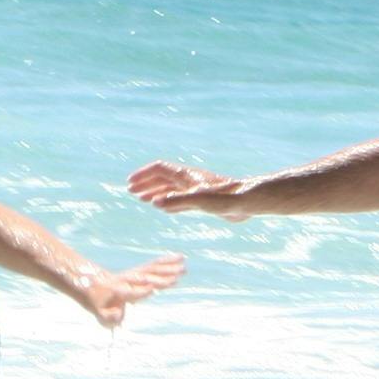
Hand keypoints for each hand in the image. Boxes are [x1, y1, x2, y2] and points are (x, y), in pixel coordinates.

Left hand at [82, 253, 185, 328]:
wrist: (93, 285)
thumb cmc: (100, 305)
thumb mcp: (101, 315)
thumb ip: (109, 318)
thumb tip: (120, 315)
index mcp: (119, 292)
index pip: (132, 292)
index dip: (141, 291)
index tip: (153, 288)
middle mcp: (128, 280)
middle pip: (146, 278)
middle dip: (160, 278)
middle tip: (177, 278)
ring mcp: (135, 273)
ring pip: (153, 269)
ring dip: (168, 268)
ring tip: (184, 268)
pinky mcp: (141, 270)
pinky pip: (155, 265)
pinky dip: (168, 261)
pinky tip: (181, 258)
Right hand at [126, 160, 254, 219]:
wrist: (248, 202)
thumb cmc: (226, 199)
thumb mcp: (200, 200)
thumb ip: (178, 202)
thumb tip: (156, 203)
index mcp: (187, 176)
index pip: (160, 170)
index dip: (144, 175)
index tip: (130, 183)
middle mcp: (189, 180)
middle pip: (163, 178)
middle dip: (146, 183)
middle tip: (131, 192)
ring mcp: (196, 189)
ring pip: (170, 188)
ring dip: (155, 191)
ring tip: (142, 199)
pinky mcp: (203, 200)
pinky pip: (179, 198)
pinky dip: (168, 201)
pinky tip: (164, 208)